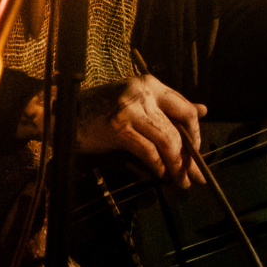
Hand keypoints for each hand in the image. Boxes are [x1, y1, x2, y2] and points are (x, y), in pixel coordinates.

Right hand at [60, 74, 207, 186]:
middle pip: (179, 128)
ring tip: (181, 181)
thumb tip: (203, 110)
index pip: (185, 108)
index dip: (196, 133)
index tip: (196, 151)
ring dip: (177, 165)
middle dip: (190, 156)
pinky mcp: (119, 128)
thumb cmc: (101, 109)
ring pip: (167, 141)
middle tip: (197, 176)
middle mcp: (143, 93)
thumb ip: (169, 106)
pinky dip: (157, 165)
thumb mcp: (138, 101)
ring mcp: (131, 110)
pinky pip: (147, 151)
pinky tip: (161, 174)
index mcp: (151, 85)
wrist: (64, 113)